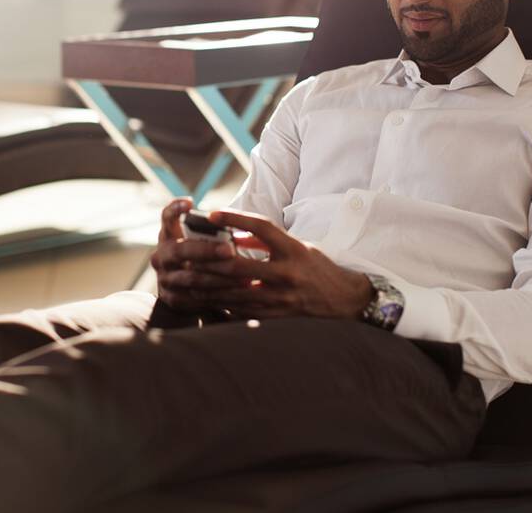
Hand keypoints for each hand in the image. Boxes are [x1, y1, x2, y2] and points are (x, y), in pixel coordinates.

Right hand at [149, 198, 248, 311]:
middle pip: (181, 250)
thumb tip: (236, 229)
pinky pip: (196, 297)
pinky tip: (237, 293)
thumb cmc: (200, 258)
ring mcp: (164, 278)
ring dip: (219, 276)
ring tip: (243, 276)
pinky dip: (218, 295)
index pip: (166, 217)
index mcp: (168, 236)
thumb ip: (209, 235)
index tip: (190, 202)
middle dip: (207, 250)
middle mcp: (161, 256)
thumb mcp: (198, 242)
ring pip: (192, 277)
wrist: (185, 292)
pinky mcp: (172, 299)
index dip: (175, 209)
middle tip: (231, 250)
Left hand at [191, 209, 375, 319]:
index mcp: (293, 250)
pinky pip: (243, 311)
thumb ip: (265, 242)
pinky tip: (206, 299)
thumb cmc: (317, 268)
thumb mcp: (297, 246)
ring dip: (209, 286)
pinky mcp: (278, 316)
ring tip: (188, 278)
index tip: (211, 214)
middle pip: (239, 266)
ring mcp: (282, 298)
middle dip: (208, 261)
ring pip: (236, 292)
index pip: (260, 227)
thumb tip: (233, 237)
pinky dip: (223, 304)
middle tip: (187, 254)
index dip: (234, 218)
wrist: (344, 300)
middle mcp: (287, 273)